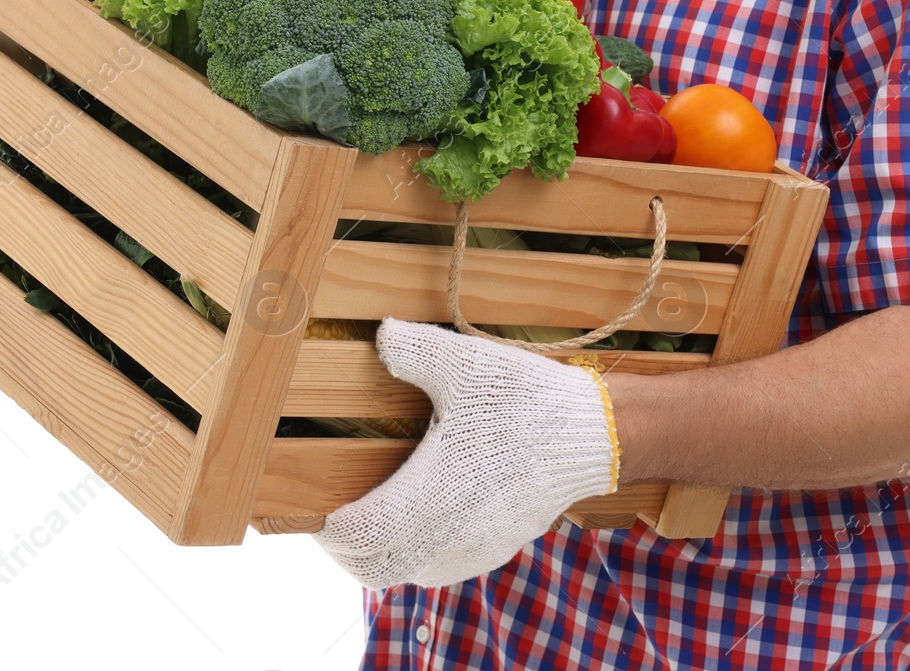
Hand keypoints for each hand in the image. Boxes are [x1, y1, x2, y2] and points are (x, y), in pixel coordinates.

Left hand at [311, 317, 618, 588]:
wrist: (596, 433)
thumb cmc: (527, 400)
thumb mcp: (466, 364)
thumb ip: (414, 350)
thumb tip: (380, 336)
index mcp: (433, 494)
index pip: (360, 535)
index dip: (326, 526)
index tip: (313, 504)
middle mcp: (450, 533)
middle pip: (374, 570)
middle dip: (345, 549)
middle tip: (332, 514)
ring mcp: (474, 547)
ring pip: (406, 574)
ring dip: (379, 553)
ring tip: (368, 513)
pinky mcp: (494, 548)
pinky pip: (436, 568)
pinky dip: (412, 552)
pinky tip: (414, 515)